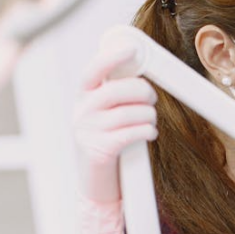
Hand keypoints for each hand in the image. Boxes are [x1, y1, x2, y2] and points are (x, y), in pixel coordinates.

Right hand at [72, 43, 157, 203]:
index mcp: (84, 97)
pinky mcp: (99, 149)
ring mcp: (88, 131)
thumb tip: (141, 76)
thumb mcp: (106, 115)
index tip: (131, 50)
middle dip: (143, 92)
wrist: (97, 183)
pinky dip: (146, 131)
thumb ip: (116, 96)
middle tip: (152, 99)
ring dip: (148, 116)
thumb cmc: (108, 143)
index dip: (111, 58)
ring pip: (129, 113)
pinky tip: (149, 133)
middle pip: (117, 91)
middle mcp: (82, 111)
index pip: (94, 71)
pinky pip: (130, 133)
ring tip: (150, 122)